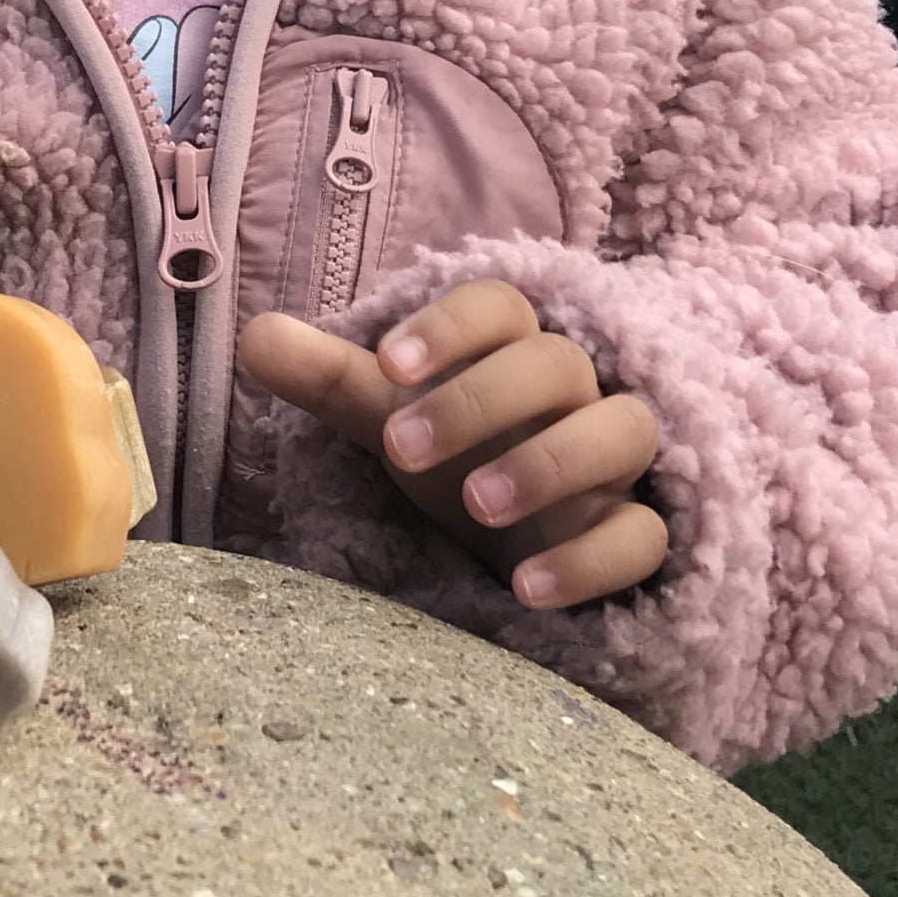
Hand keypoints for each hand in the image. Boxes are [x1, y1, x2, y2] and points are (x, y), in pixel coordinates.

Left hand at [238, 279, 665, 606]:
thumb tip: (254, 335)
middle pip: (556, 364)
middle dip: (479, 400)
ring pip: (622, 432)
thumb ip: (328, 377)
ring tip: (475, 507)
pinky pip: (643, 537)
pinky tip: (527, 591)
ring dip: (550, 464)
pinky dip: (591, 560)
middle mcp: (576, 392)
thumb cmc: (456, 452)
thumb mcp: (390, 414)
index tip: (388, 363)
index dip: (448, 327)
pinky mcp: (640, 531)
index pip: (498, 306)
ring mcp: (616, 463)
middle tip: (401, 450)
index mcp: (510, 346)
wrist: (527, 533)